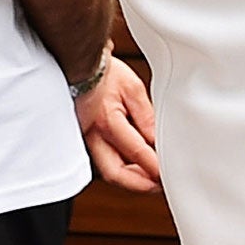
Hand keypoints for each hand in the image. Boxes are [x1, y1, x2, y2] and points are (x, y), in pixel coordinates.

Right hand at [77, 57, 160, 193]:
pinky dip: (119, 165)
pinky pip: (101, 158)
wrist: (76, 59)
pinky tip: (132, 162)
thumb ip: (147, 118)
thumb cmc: (103, 70)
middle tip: (158, 185)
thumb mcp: (133, 88)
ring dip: (129, 176)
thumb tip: (157, 143)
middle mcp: (91, 133)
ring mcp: (83, 137)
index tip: (169, 175)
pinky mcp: (82, 137)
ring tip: (149, 175)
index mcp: (106, 120)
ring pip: (106, 169)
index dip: (155, 168)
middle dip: (138, 184)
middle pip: (114, 173)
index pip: (137, 153)